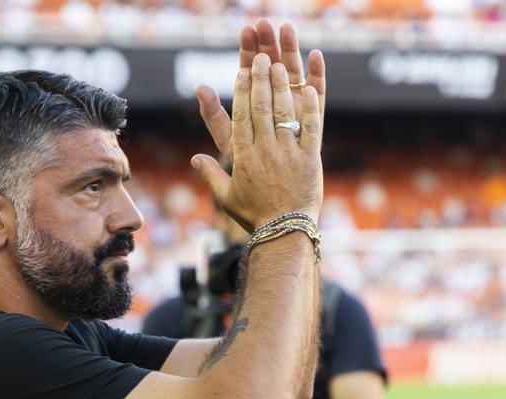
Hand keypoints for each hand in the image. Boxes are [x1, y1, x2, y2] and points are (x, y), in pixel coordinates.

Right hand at [191, 47, 324, 229]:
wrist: (284, 232)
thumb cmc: (254, 215)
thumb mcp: (227, 196)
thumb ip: (210, 174)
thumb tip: (195, 159)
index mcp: (244, 158)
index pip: (241, 117)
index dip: (242, 92)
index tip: (241, 72)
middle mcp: (265, 152)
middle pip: (261, 109)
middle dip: (260, 80)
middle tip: (261, 59)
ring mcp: (289, 154)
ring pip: (283, 114)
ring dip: (281, 87)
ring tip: (280, 65)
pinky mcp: (310, 159)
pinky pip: (311, 128)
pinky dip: (309, 108)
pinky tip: (307, 90)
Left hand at [195, 20, 325, 168]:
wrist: (273, 199)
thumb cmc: (248, 170)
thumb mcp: (228, 142)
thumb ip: (214, 117)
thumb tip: (198, 88)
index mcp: (252, 105)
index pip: (248, 70)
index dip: (247, 50)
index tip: (246, 30)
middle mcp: (274, 102)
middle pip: (271, 67)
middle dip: (267, 44)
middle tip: (264, 22)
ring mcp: (295, 107)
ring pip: (293, 74)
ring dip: (291, 50)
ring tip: (288, 28)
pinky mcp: (312, 119)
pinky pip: (317, 94)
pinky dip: (317, 75)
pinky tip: (316, 55)